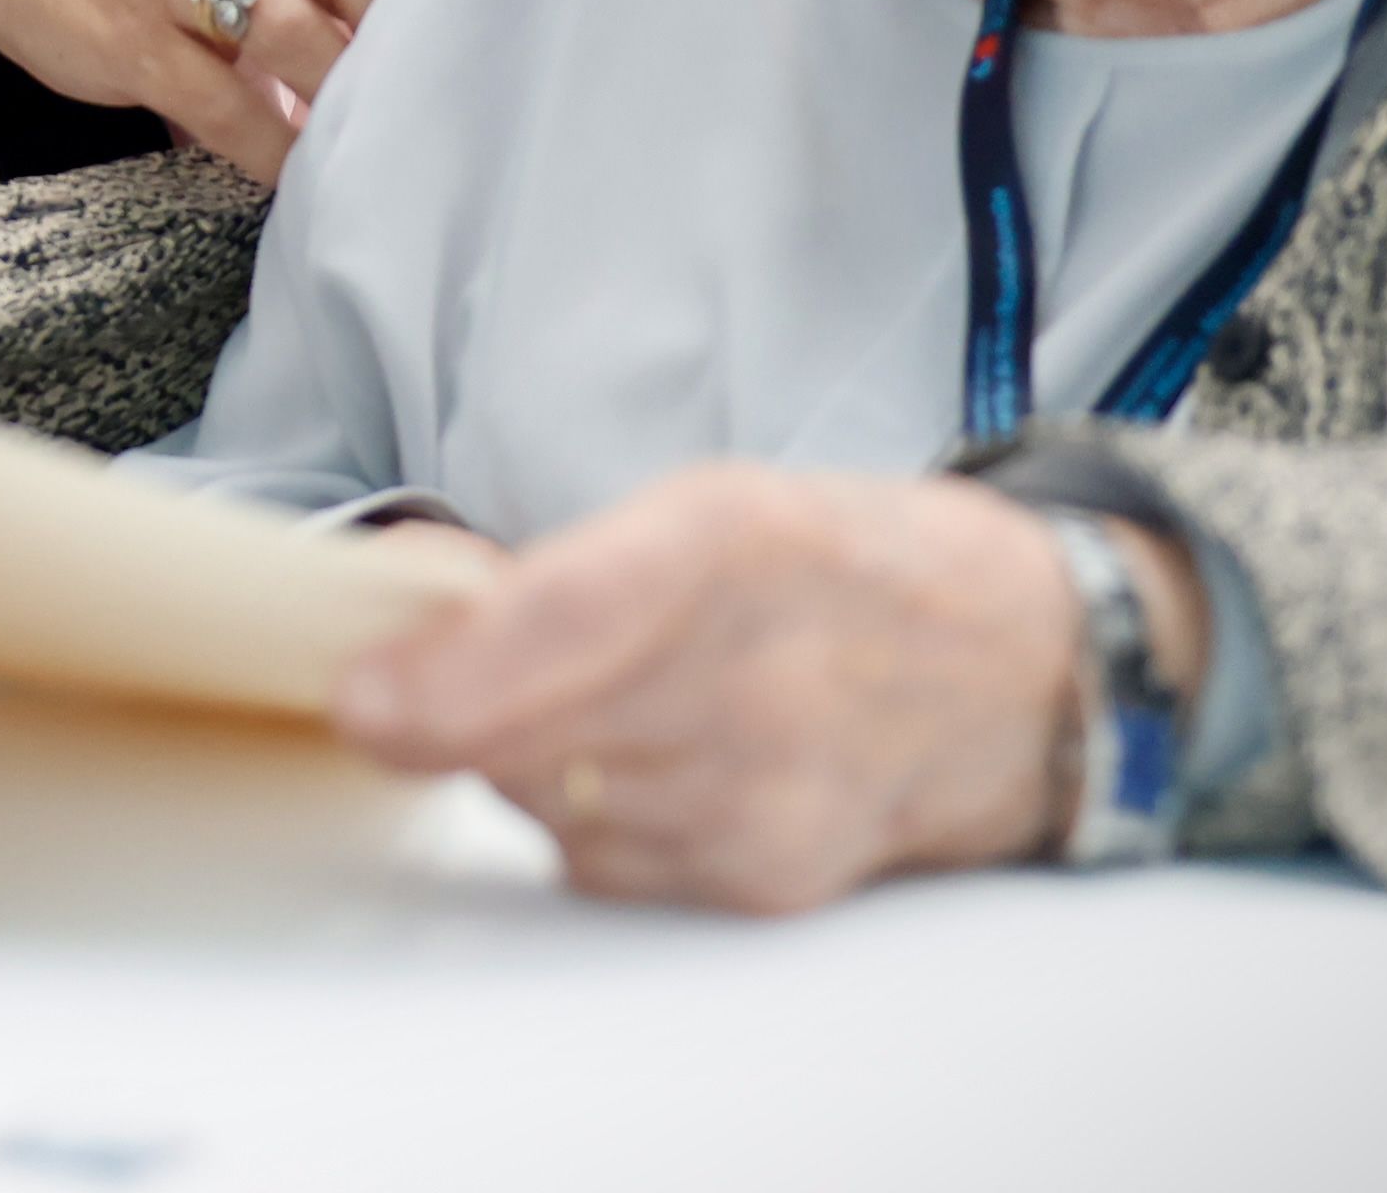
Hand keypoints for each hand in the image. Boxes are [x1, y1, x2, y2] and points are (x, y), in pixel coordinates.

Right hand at [0, 0, 442, 182]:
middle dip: (402, 28)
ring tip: (366, 138)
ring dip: (343, 95)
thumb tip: (436, 3)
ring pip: (293, 29)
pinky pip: (225, 108)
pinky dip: (276, 151)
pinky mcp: (132, 42)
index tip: (456, 18)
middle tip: (416, 86)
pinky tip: (298, 174)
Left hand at [333, 467, 1159, 910]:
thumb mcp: (711, 505)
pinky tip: (636, 765)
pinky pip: (603, 861)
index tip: (363, 698)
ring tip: (575, 705)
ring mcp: (767, 796)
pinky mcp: (766, 881)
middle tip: (419, 677)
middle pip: (535, 734)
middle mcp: (756, 679)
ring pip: (551, 802)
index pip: (568, 621)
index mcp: (733, 541)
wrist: (1023, 676)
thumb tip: (398, 597)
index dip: (450, 672)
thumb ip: (557, 563)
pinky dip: (585, 814)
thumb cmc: (852, 571)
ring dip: (522, 759)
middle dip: (452, 712)